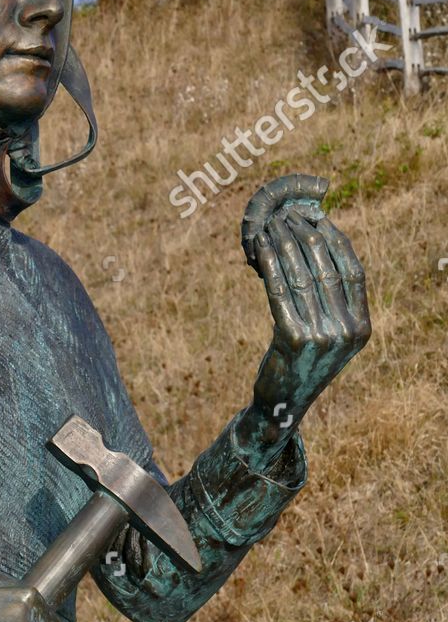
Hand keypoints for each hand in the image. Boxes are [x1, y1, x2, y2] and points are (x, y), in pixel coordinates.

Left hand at [247, 203, 369, 446]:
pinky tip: (258, 248)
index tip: (318, 219)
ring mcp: (322, 336)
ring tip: (269, 226)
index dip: (335, 241)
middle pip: (326, 269)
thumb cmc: (300, 362)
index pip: (353, 272)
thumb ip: (328, 300)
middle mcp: (347, 331)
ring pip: (301, 277)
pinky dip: (268, 265)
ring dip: (282, 246)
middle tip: (286, 217)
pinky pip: (279, 291)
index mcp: (362, 327)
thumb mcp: (325, 332)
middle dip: (304, 237)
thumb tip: (311, 244)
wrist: (281, 405)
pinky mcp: (293, 339)